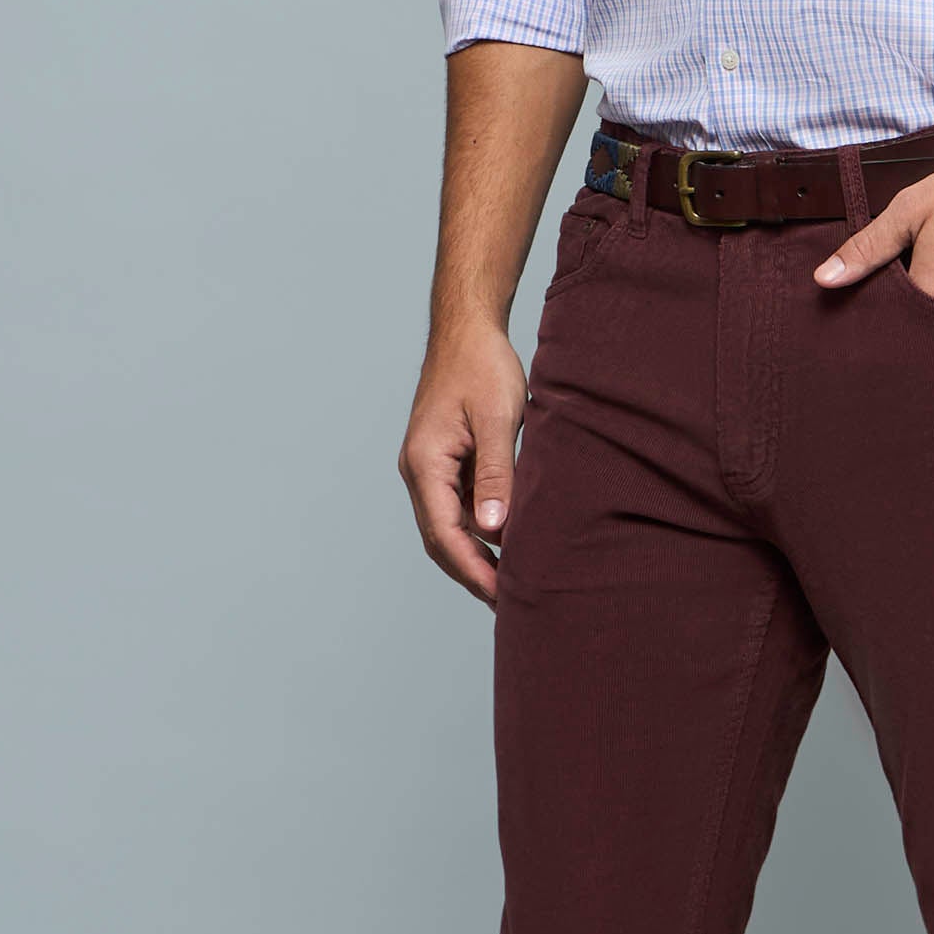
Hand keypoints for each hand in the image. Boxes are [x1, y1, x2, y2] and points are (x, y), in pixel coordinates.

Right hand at [399, 319, 528, 603]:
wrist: (467, 329)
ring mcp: (429, 468)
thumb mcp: (497, 418)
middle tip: (511, 604)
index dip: (472, 570)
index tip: (501, 596)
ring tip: (513, 583)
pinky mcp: (445, 462)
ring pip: (449, 527)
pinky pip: (458, 507)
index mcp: (424, 464)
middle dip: (473, 574)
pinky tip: (508, 544)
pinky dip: (480, 531)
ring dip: (476, 556)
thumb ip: (496, 473)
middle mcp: (419, 471)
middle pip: (441, 539)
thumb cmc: (482, 365)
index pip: (444, 533)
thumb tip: (494, 528)